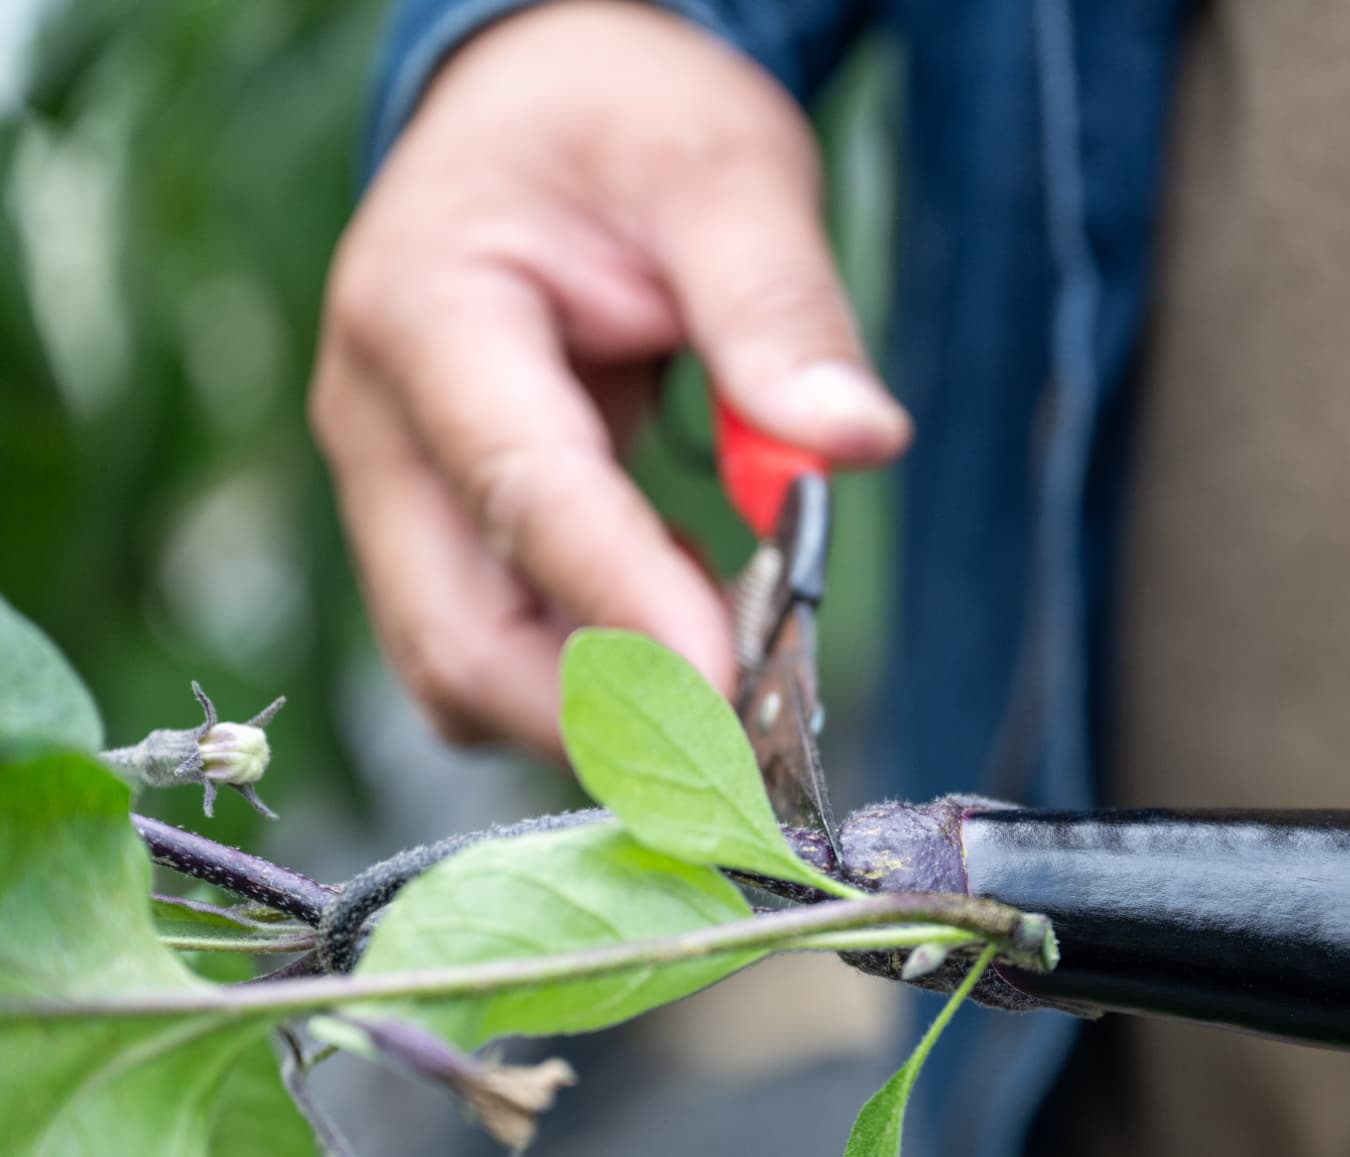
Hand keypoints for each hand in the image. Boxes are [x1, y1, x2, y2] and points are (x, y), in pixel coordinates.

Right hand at [310, 0, 908, 753]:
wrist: (543, 110)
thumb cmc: (623, 126)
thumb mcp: (723, 172)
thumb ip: (780, 307)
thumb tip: (855, 442)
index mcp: (426, 313)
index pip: (522, 498)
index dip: (628, 610)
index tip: (737, 688)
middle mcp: (378, 422)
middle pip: (457, 638)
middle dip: (603, 714)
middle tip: (756, 737)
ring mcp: (395, 486)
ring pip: (466, 669)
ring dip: (602, 708)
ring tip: (743, 662)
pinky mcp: (437, 527)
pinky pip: (499, 645)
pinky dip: (596, 672)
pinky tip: (695, 619)